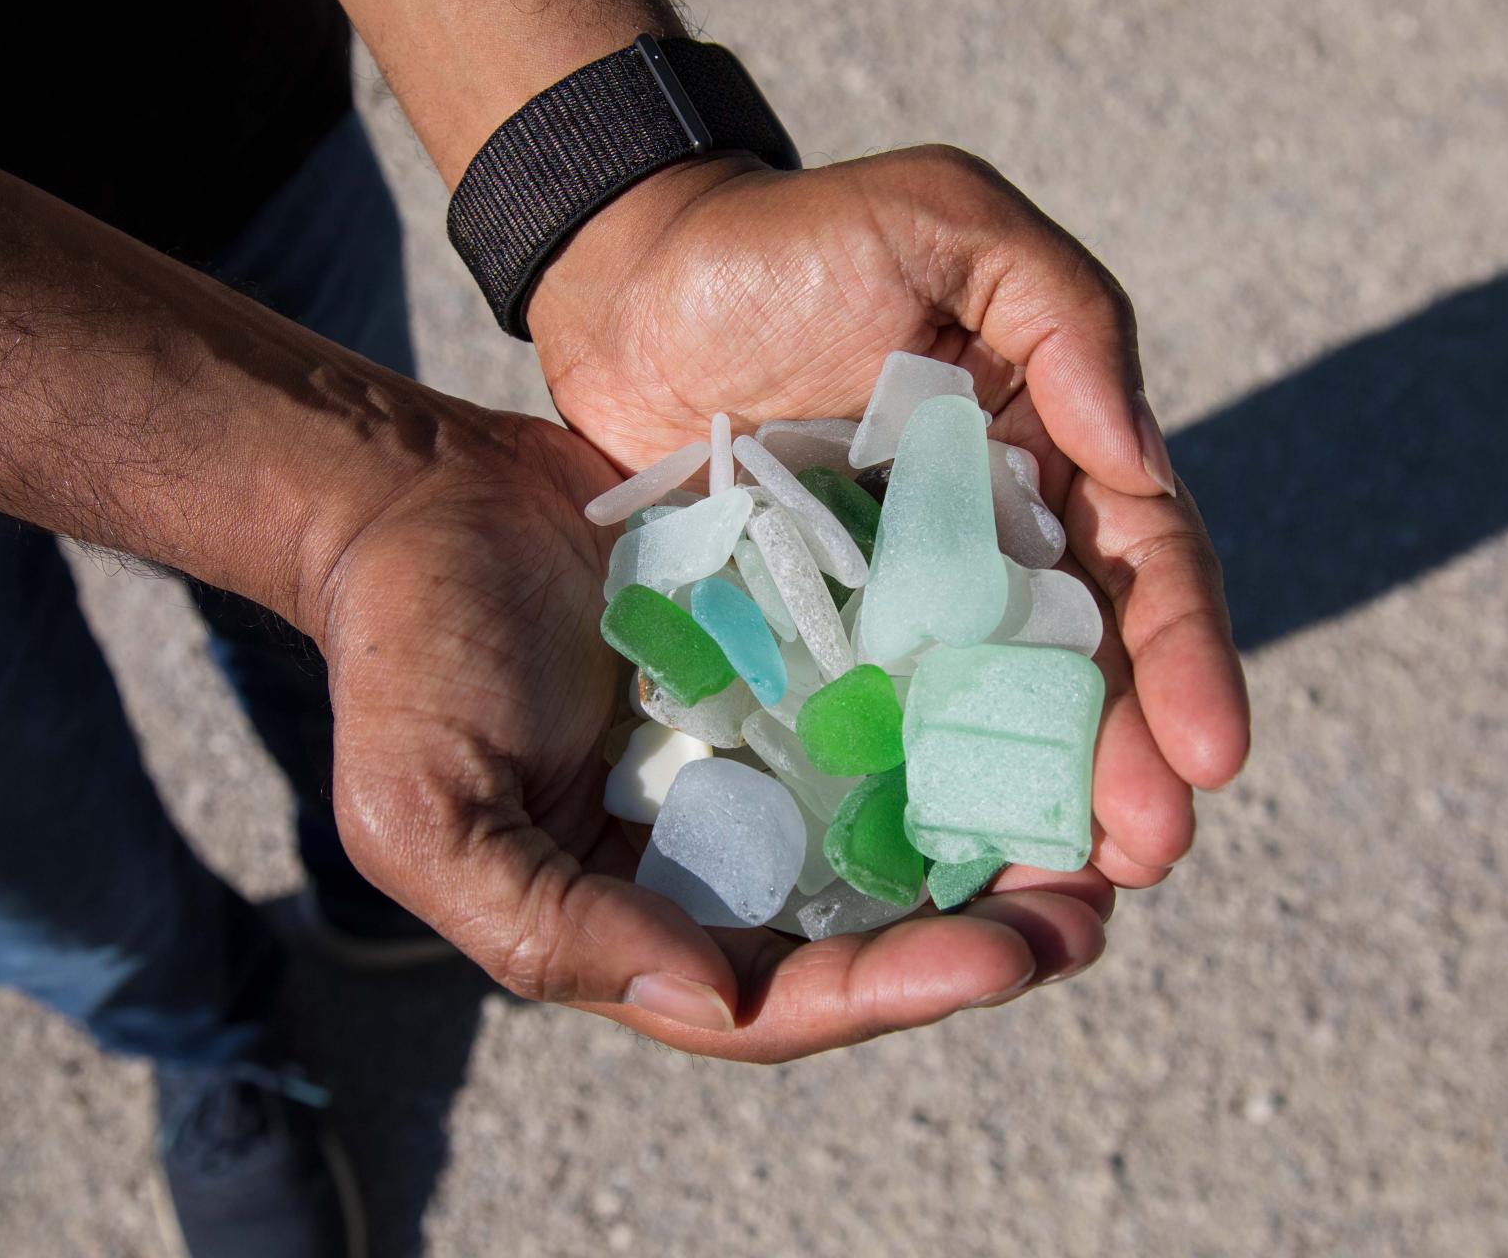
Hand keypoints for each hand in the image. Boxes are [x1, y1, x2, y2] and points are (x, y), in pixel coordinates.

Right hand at [310, 400, 1111, 1060]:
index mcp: (641, 920)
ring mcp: (761, 767)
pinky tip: (1037, 715)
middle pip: (869, 934)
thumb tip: (711, 1000)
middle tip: (1091, 916)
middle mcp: (719, 860)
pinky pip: (891, 717)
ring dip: (997, 846)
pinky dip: (960, 730)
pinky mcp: (791, 674)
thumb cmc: (407, 664)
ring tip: (1100, 840)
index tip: (998, 961)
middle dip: (982, 939)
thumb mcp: (432, 815)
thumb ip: (549, 925)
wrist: (423, 506)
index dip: (889, 993)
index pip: (779, 1000)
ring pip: (900, 835)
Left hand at [527, 148, 1250, 888]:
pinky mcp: (816, 645)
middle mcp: (993, 546)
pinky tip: (937, 873)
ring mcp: (902, 606)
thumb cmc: (790, 241)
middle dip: (1125, 763)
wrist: (633, 282)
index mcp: (1049, 456)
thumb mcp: (951, 226)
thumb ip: (1067, 318)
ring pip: (990, 721)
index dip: (1186, 660)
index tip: (1209, 755)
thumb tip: (1141, 459)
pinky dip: (916, 800)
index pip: (1145, 566)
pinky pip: (876, 732)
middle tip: (1143, 854)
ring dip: (1036, 807)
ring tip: (1067, 896)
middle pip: (1083, 670)